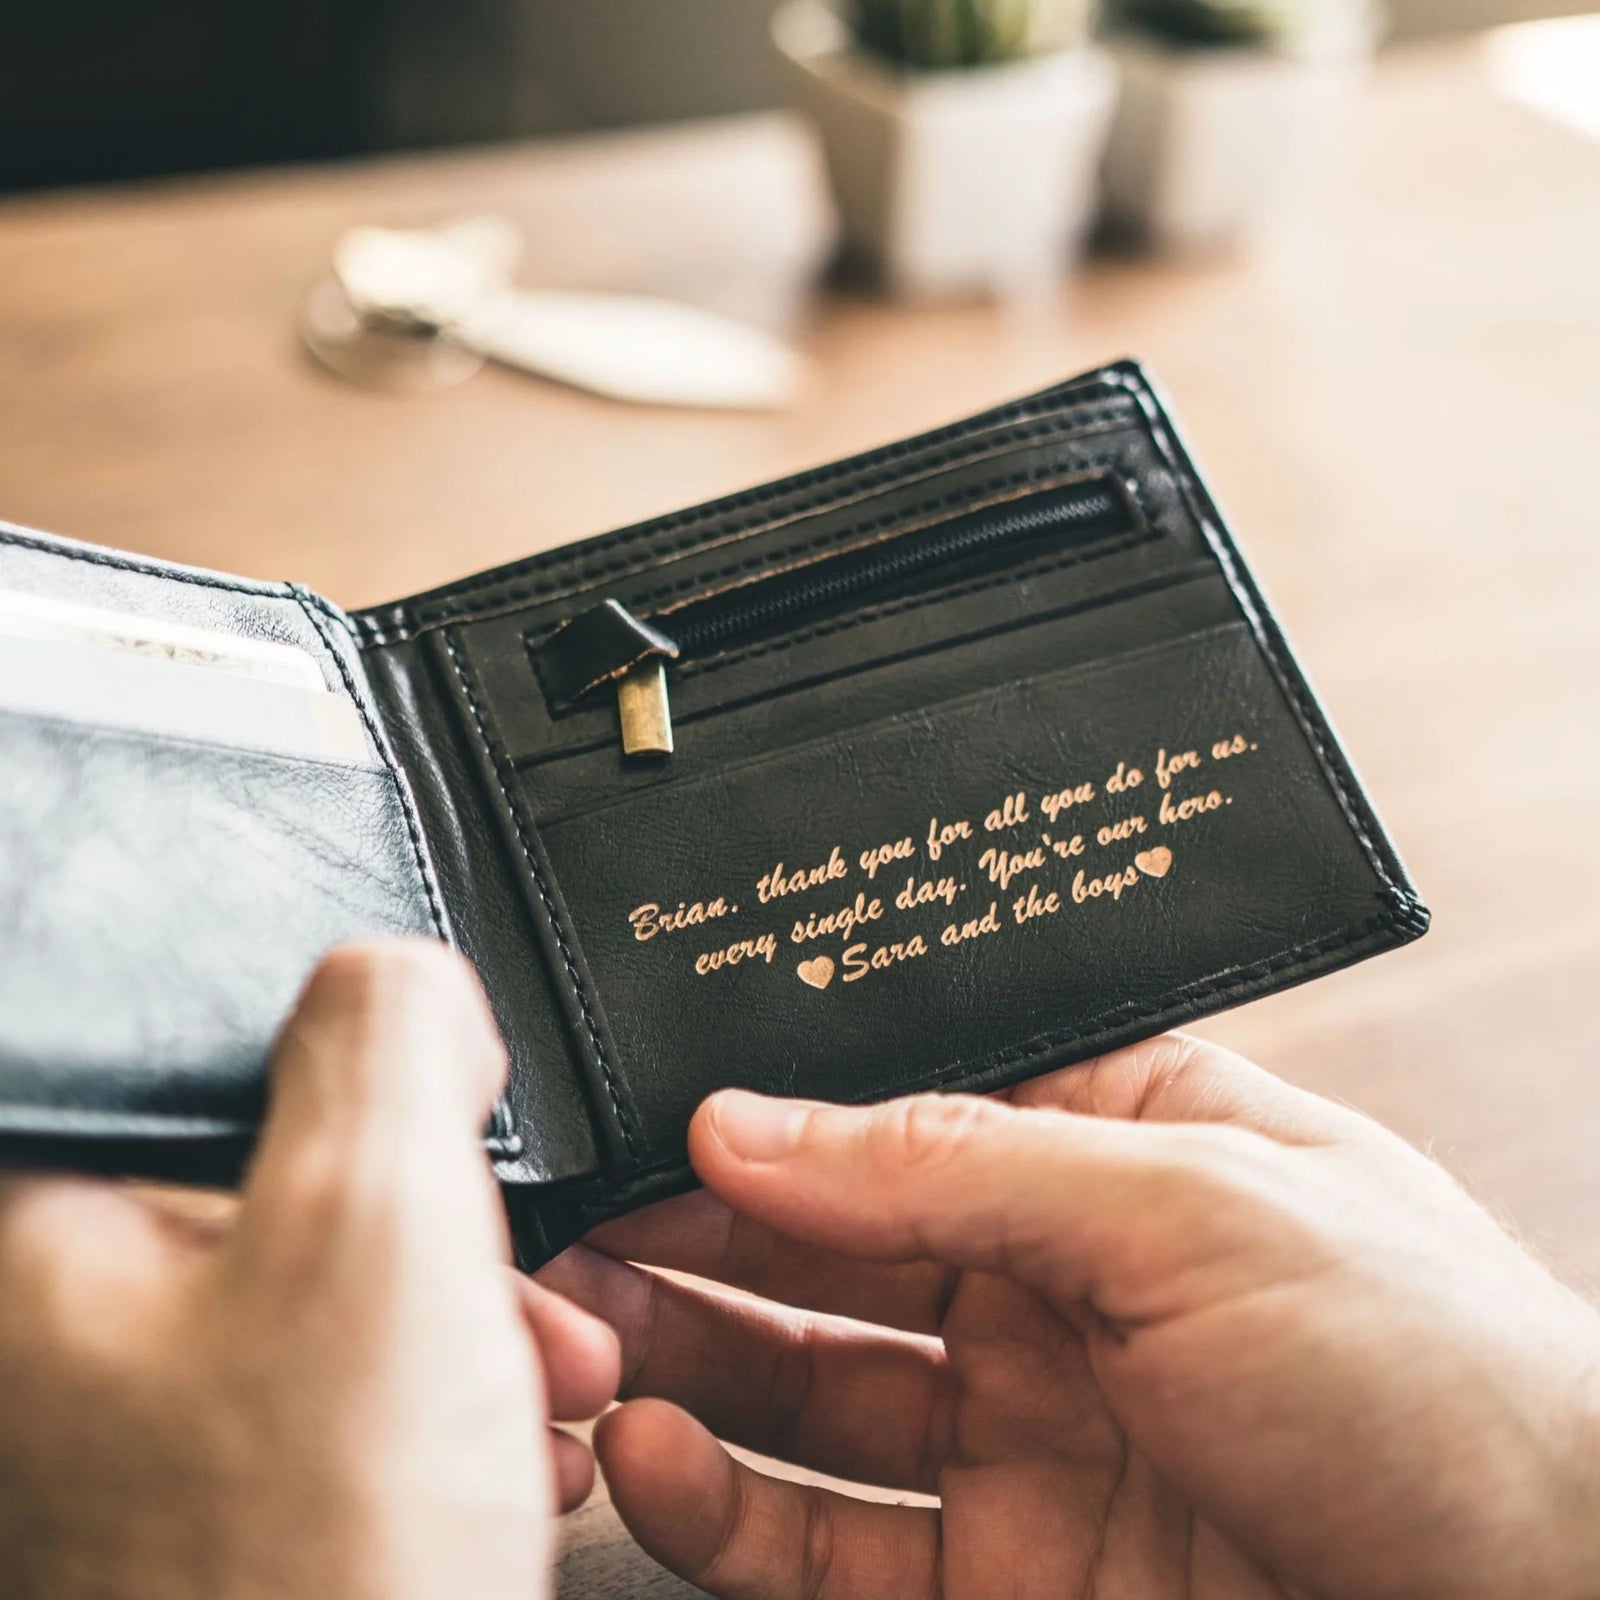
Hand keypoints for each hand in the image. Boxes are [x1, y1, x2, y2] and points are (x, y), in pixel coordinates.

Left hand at [0, 941, 618, 1599]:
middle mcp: (54, 1331)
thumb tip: (401, 978)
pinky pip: (326, 1387)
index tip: (451, 1133)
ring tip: (533, 1380)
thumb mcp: (381, 1228)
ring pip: (322, 1290)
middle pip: (285, 1178)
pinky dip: (429, 1397)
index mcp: (37, 1233)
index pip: (213, 1050)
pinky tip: (496, 1446)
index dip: (366, 1078)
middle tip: (505, 1286)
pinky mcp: (199, 1500)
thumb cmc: (308, 1580)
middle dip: (440, 1227)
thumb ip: (388, 1037)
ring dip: (458, 1318)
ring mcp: (121, 1427)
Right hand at [543, 1035, 1599, 1599]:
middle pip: (827, 1250)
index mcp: (1106, 1151)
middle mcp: (1051, 1283)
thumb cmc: (1444, 1371)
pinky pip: (830, 1535)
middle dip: (691, 1243)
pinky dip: (728, 1506)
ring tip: (582, 1344)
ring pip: (803, 1391)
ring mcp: (1021, 1435)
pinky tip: (658, 1460)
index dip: (765, 1121)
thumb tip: (755, 1118)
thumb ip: (954, 1162)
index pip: (893, 1116)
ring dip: (684, 1367)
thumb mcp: (1190, 1207)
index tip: (648, 1129)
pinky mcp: (1004, 1576)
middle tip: (571, 1240)